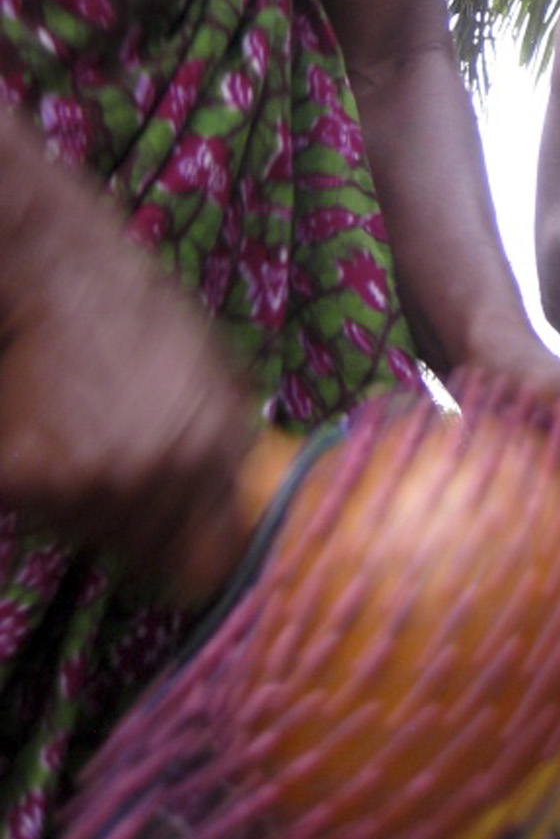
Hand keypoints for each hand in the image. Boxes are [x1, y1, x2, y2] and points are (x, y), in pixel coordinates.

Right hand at [0, 137, 255, 604]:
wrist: (67, 274)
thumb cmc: (146, 314)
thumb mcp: (220, 367)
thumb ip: (236, 435)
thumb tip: (252, 500)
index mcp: (217, 450)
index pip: (213, 559)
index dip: (198, 563)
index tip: (186, 560)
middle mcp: (161, 475)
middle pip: (147, 556)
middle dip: (137, 528)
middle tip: (119, 473)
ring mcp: (92, 482)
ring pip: (88, 535)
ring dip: (85, 506)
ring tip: (84, 436)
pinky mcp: (28, 481)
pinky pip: (36, 512)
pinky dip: (34, 488)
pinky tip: (44, 432)